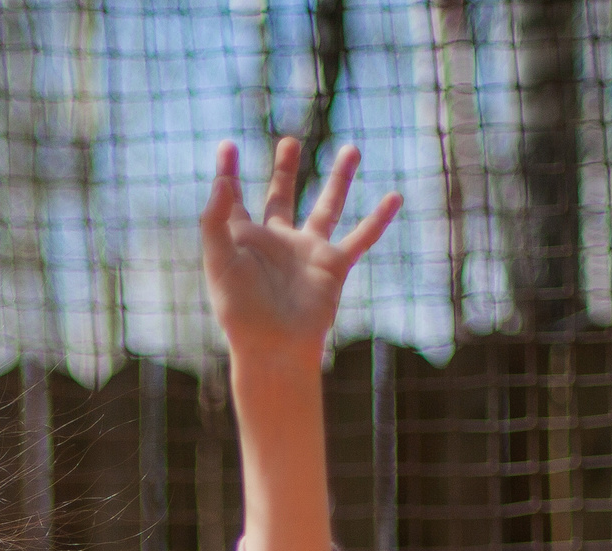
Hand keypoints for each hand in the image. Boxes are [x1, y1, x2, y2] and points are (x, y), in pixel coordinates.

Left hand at [200, 137, 398, 371]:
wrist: (274, 347)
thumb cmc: (240, 311)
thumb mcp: (220, 261)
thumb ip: (216, 220)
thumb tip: (222, 183)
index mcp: (245, 241)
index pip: (234, 199)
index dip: (228, 173)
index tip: (228, 147)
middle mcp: (277, 242)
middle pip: (281, 196)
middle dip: (285, 170)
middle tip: (289, 142)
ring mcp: (308, 252)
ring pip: (327, 206)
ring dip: (340, 179)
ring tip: (351, 149)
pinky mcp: (333, 266)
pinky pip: (361, 238)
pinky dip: (378, 219)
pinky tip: (394, 198)